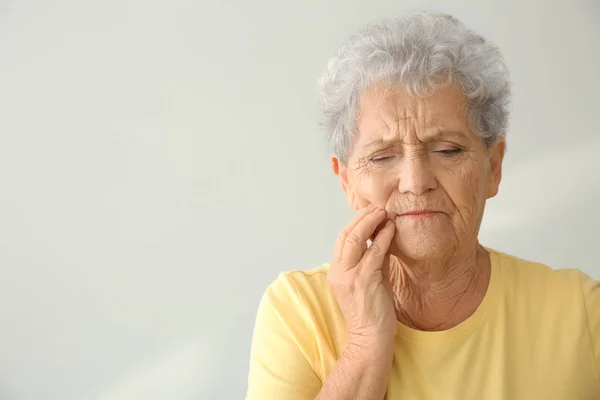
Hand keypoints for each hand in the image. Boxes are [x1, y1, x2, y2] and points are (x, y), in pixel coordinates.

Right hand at [327, 205, 396, 347]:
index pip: (342, 239)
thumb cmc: (371, 313)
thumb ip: (374, 259)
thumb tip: (383, 237)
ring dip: (371, 222)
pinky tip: (391, 228)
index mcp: (337, 271)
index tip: (371, 212)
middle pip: (345, 235)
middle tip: (378, 206)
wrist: (370, 340)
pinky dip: (382, 238)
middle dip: (362, 217)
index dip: (356, 222)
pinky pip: (374, 252)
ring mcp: (350, 276)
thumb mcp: (371, 280)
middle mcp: (339, 272)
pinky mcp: (364, 281)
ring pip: (355, 239)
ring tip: (384, 211)